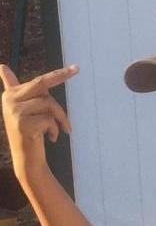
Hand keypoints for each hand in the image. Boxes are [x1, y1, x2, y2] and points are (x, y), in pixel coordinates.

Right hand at [0, 63, 76, 178]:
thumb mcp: (24, 110)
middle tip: (77, 69)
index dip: (55, 73)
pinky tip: (51, 138)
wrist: (27, 160)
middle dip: (61, 76)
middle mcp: (9, 100)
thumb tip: (1, 66)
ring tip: (60, 129)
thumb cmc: (30, 133)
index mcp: (10, 94)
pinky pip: (48, 119)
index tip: (75, 67)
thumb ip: (17, 90)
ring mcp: (15, 111)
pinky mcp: (22, 123)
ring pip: (48, 103)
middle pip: (41, 84)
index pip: (37, 81)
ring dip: (60, 117)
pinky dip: (54, 129)